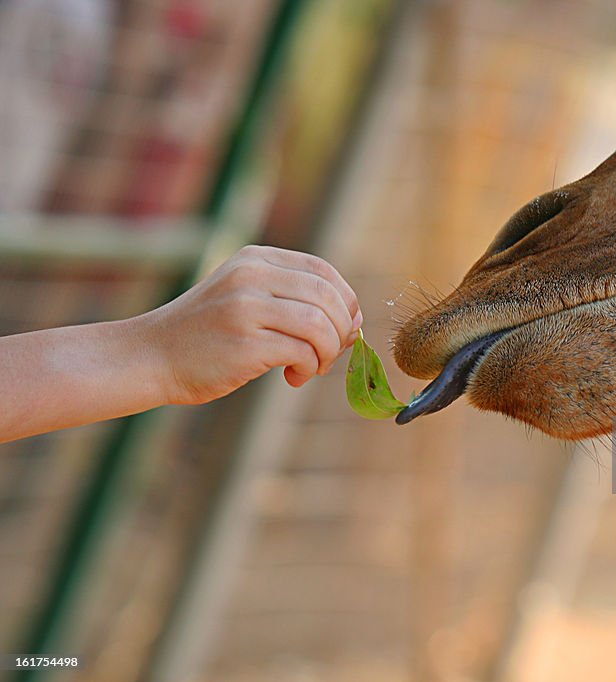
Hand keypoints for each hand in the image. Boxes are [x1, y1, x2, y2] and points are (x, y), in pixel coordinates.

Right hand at [141, 245, 361, 404]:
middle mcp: (252, 276)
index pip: (324, 271)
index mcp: (255, 259)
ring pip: (321, 325)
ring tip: (312, 367)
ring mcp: (246, 307)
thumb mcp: (245, 297)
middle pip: (328, 298)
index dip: (346, 301)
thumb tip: (354, 322)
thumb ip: (294, 300)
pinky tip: (292, 376)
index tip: (344, 328)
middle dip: (342, 331)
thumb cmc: (206, 335)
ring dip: (328, 353)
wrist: (150, 357)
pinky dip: (309, 368)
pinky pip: (302, 352)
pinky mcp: (245, 342)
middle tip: (330, 354)